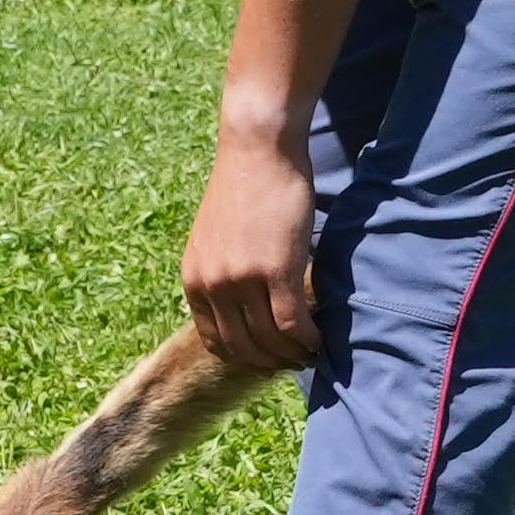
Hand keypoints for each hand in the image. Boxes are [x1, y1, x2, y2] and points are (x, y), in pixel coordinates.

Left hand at [183, 134, 322, 371]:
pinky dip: (309, 340)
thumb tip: (243, 311)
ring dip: (293, 356)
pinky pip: (294, 325)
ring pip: (271, 341)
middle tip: (295, 363)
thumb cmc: (245, 190)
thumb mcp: (216, 240)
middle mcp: (213, 285)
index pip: (216, 341)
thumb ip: (222, 275)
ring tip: (311, 354)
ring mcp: (242, 281)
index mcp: (194, 280)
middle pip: (244, 347)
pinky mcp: (276, 272)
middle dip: (271, 362)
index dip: (244, 357)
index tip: (267, 360)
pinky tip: (320, 341)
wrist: (258, 151)